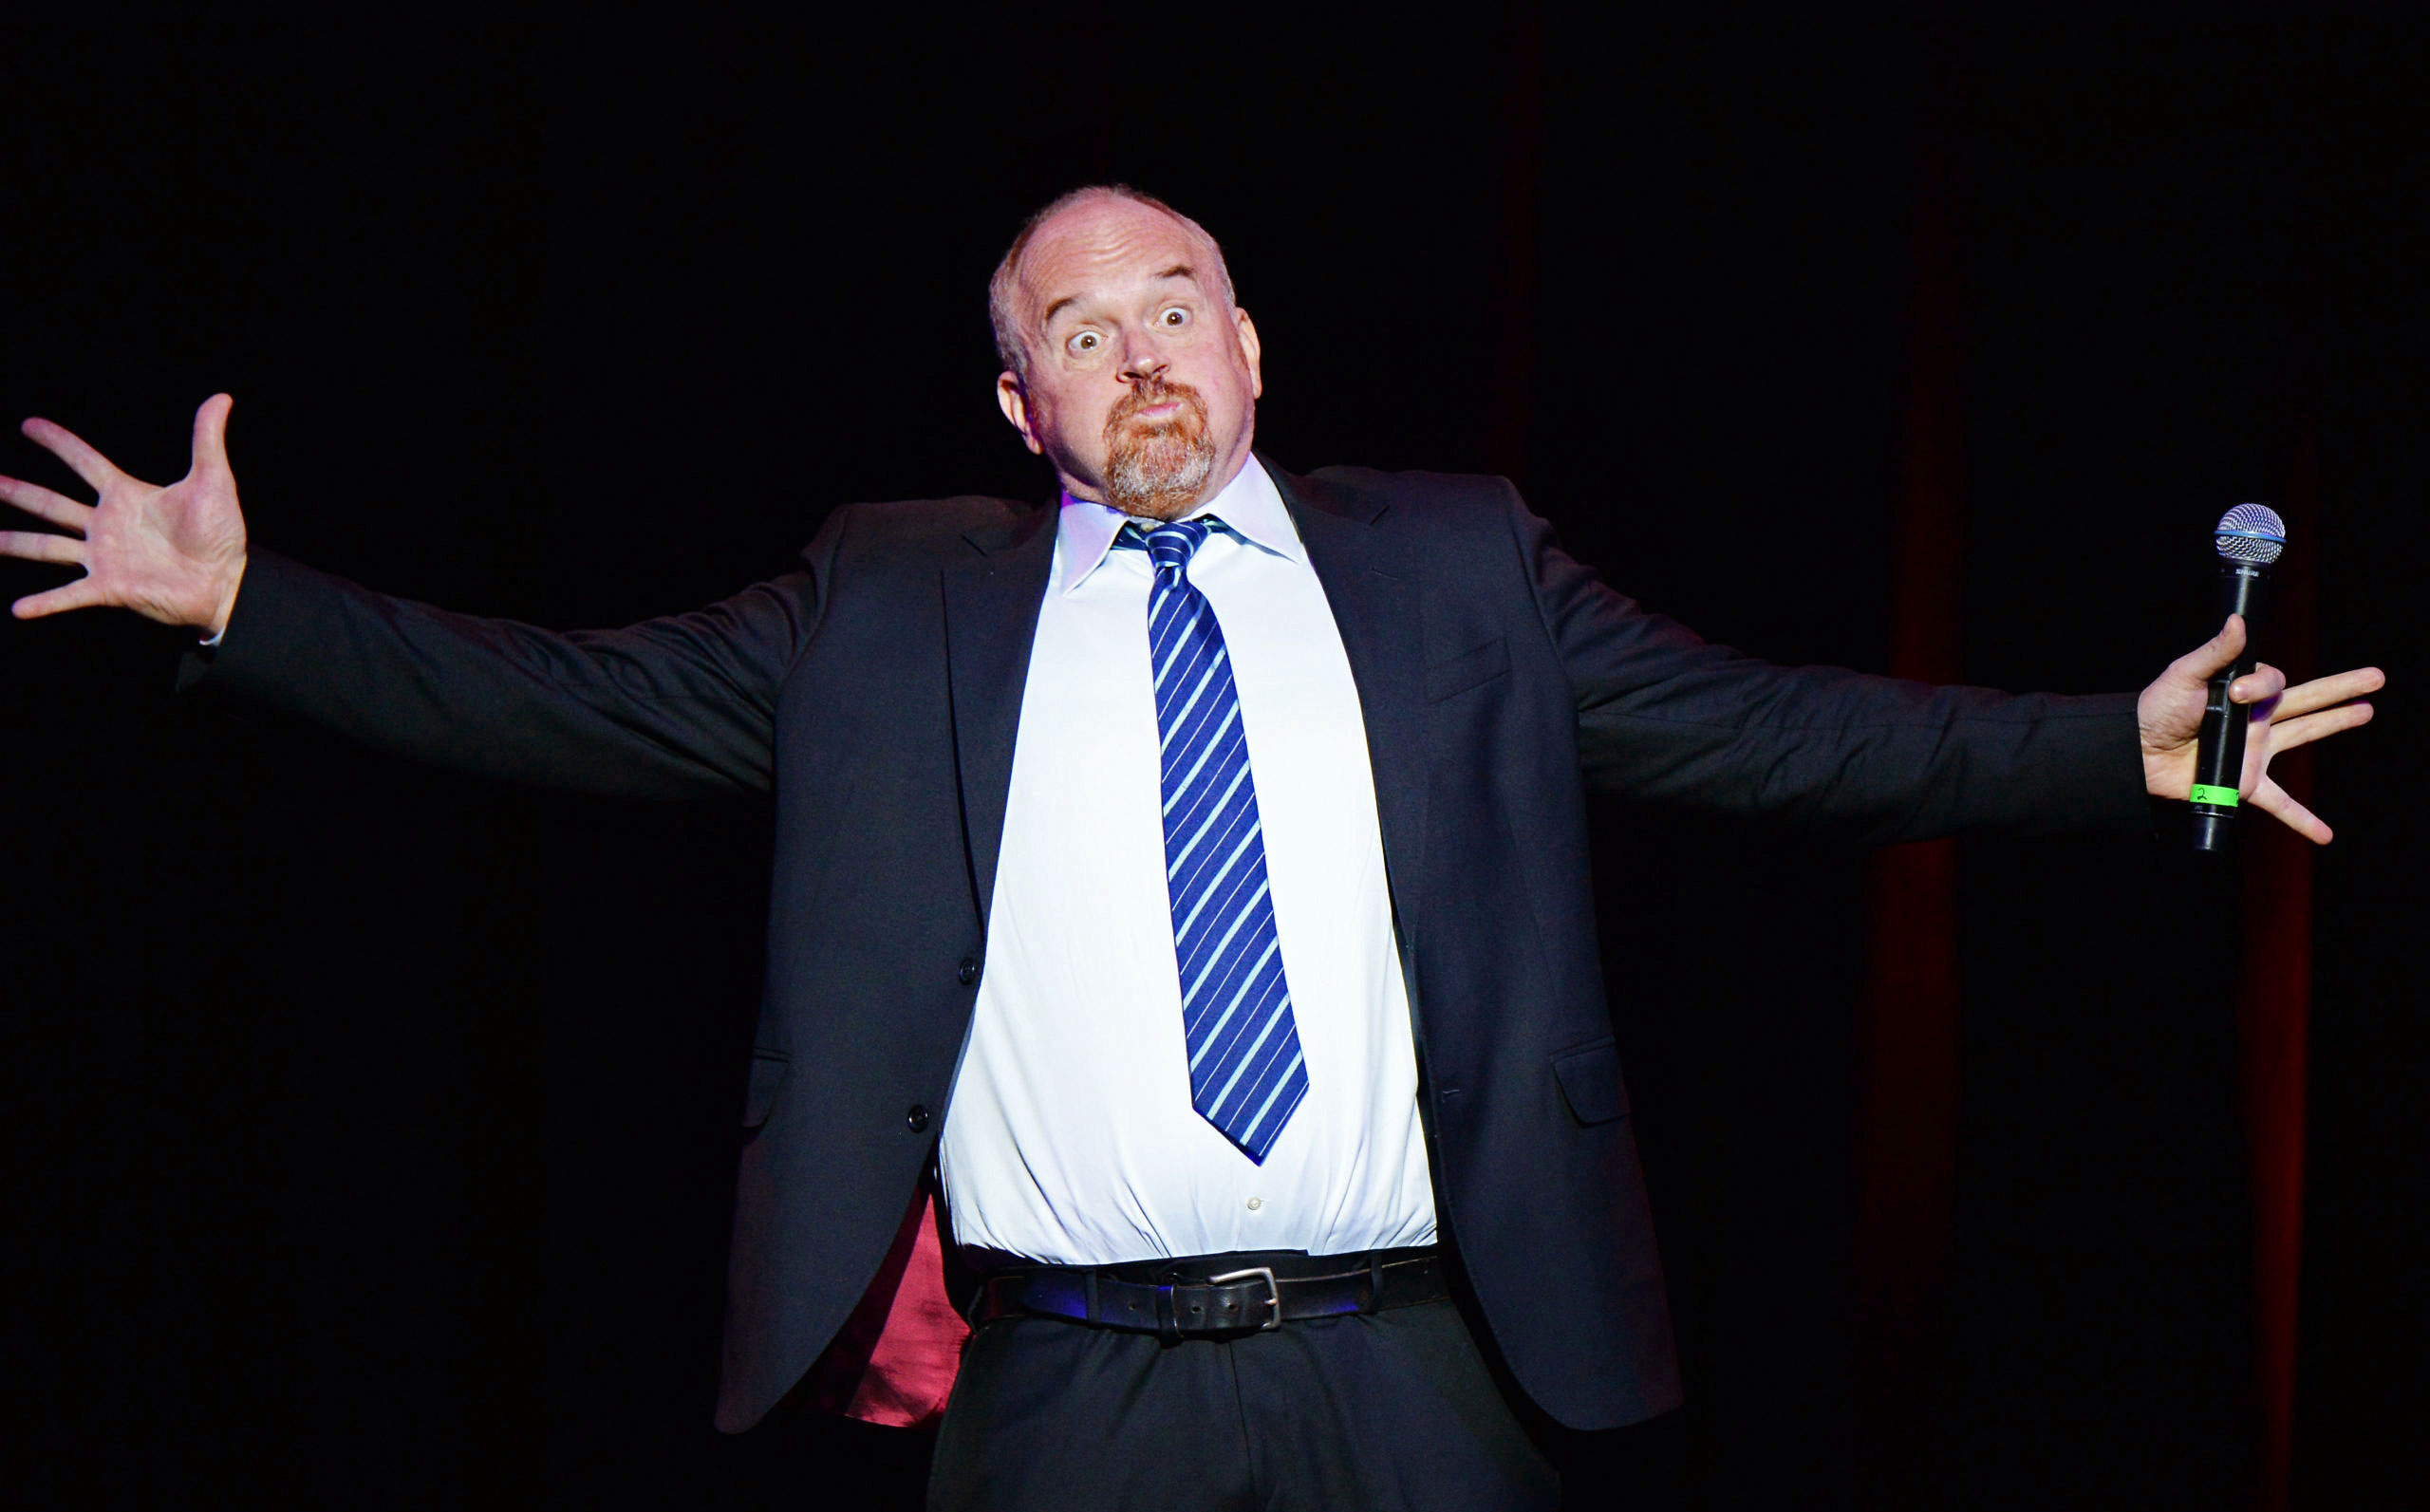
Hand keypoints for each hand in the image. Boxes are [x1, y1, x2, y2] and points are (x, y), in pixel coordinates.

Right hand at [1, 394, 249, 634]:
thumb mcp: (213, 481)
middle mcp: (107, 525)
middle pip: (51, 503)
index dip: (58, 442)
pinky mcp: (110, 587)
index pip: (84, 462)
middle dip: (17, 491)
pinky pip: (70, 595)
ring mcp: (105, 556)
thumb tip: (222, 397)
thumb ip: (207, 440)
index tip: (28, 425)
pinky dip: (45, 602)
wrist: (228, 582)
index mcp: (126, 496)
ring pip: (47, 545)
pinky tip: (18, 608)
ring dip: (15, 542)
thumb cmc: (220, 534)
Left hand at [2138, 614, 2383, 843]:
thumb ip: (2216, 651)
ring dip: (2336, 723)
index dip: (2263, 685)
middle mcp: (2254, 718)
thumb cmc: (2154, 710)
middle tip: (2377, 677)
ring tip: (2367, 712)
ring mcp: (2254, 750)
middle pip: (2308, 698)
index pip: (2276, 682)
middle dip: (2342, 687)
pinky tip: (2324, 835)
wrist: (2135, 752)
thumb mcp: (2184, 674)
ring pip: (2304, 734)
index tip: (2235, 694)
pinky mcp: (2244, 782)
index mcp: (2241, 691)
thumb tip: (2238, 620)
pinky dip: (2302, 820)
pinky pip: (2279, 803)